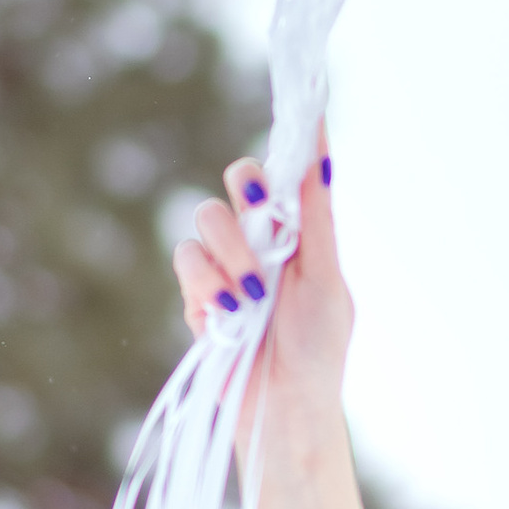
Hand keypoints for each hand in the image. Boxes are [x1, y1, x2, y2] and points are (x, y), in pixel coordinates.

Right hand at [173, 144, 369, 508]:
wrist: (281, 416)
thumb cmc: (317, 353)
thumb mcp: (324, 278)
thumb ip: (314, 214)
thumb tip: (321, 149)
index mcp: (302, 236)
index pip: (287, 173)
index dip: (284, 140)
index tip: (296, 92)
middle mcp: (263, 245)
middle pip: (236, 184)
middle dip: (245, 205)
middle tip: (263, 233)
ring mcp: (226, 270)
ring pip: (203, 221)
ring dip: (227, 259)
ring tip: (248, 304)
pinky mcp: (195, 297)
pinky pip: (184, 262)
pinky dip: (204, 288)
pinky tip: (225, 320)